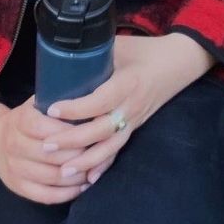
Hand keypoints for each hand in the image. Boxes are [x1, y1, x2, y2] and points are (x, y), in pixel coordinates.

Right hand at [0, 98, 98, 204]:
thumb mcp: (37, 103)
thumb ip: (59, 100)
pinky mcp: (17, 187)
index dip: (70, 132)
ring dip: (78, 176)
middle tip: (99, 152)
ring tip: (94, 169)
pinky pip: (46, 196)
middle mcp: (14, 145)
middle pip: (53, 155)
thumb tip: (93, 90)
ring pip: (52, 177)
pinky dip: (68, 193)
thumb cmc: (28, 119)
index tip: (90, 130)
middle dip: (80, 155)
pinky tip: (83, 185)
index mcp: (20, 121)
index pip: (45, 128)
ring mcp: (15, 168)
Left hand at [41, 33, 212, 184]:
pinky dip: (104, 166)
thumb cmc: (145, 51)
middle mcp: (131, 106)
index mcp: (127, 83)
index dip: (76, 108)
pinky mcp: (135, 127)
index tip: (51, 110)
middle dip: (73, 140)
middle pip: (102, 130)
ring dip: (87, 160)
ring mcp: (134, 120)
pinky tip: (88, 179)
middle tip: (46, 145)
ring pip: (110, 146)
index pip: (100, 101)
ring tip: (63, 170)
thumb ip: (93, 52)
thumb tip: (61, 53)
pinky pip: (119, 150)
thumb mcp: (119, 45)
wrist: (177, 63)